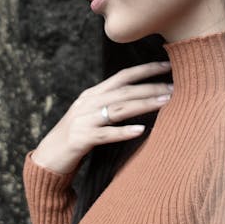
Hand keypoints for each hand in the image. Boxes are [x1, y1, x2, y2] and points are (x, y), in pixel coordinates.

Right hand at [31, 61, 172, 174]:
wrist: (49, 157)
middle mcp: (88, 103)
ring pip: (118, 109)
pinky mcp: (81, 139)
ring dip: (143, 105)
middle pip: (124, 91)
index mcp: (93, 94)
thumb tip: (141, 99)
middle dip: (151, 87)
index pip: (122, 76)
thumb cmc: (77, 136)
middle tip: (175, 87)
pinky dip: (123, 132)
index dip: (145, 70)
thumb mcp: (93, 115)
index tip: (168, 66)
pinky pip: (106, 134)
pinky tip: (140, 131)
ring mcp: (84, 120)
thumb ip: (112, 105)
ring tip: (166, 103)